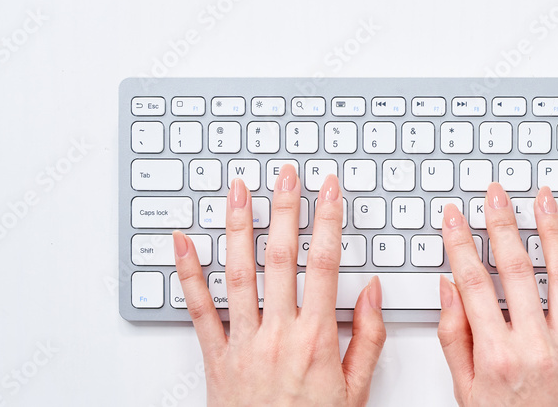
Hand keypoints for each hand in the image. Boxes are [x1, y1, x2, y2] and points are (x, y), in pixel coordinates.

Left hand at [173, 164, 385, 405]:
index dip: (327, 220)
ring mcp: (243, 342)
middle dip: (285, 208)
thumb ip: (367, 338)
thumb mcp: (355, 391)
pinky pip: (199, 309)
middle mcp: (278, 332)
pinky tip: (183, 241)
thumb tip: (374, 291)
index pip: (324, 264)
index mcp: (317, 337)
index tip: (329, 189)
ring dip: (239, 226)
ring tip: (239, 190)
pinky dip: (188, 272)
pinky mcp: (215, 357)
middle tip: (286, 173)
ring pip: (239, 272)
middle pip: (281, 257)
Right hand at [437, 183, 557, 406]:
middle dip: (503, 223)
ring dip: (554, 231)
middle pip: (517, 269)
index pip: (473, 282)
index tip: (454, 217)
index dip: (460, 243)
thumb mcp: (466, 391)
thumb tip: (448, 289)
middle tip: (496, 192)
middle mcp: (534, 346)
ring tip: (544, 200)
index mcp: (496, 355)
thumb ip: (455, 337)